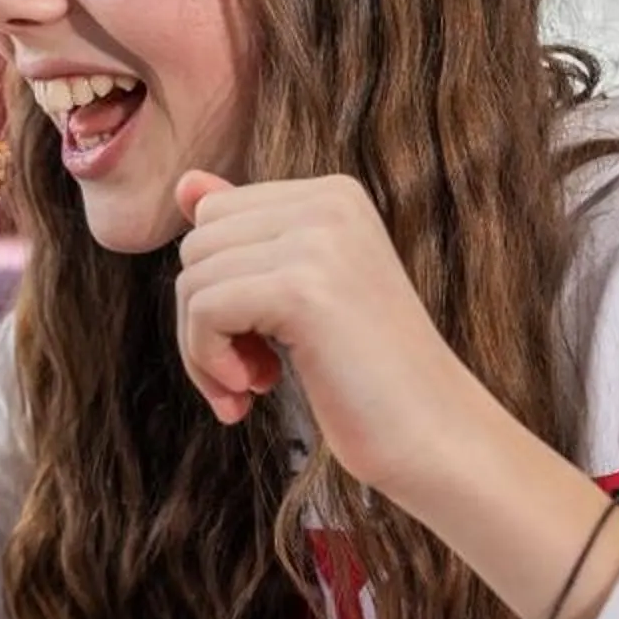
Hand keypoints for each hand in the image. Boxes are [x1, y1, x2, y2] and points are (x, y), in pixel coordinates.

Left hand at [171, 170, 509, 500]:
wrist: (434, 437)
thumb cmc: (367, 378)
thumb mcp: (301, 293)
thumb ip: (247, 237)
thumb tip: (184, 182)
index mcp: (333, 194)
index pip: (216, 217)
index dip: (219, 288)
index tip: (258, 344)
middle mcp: (329, 202)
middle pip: (197, 244)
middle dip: (203, 320)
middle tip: (251, 373)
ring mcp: (318, 242)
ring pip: (192, 279)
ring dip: (204, 350)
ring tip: (255, 385)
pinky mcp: (301, 289)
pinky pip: (203, 310)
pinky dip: (208, 361)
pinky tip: (253, 392)